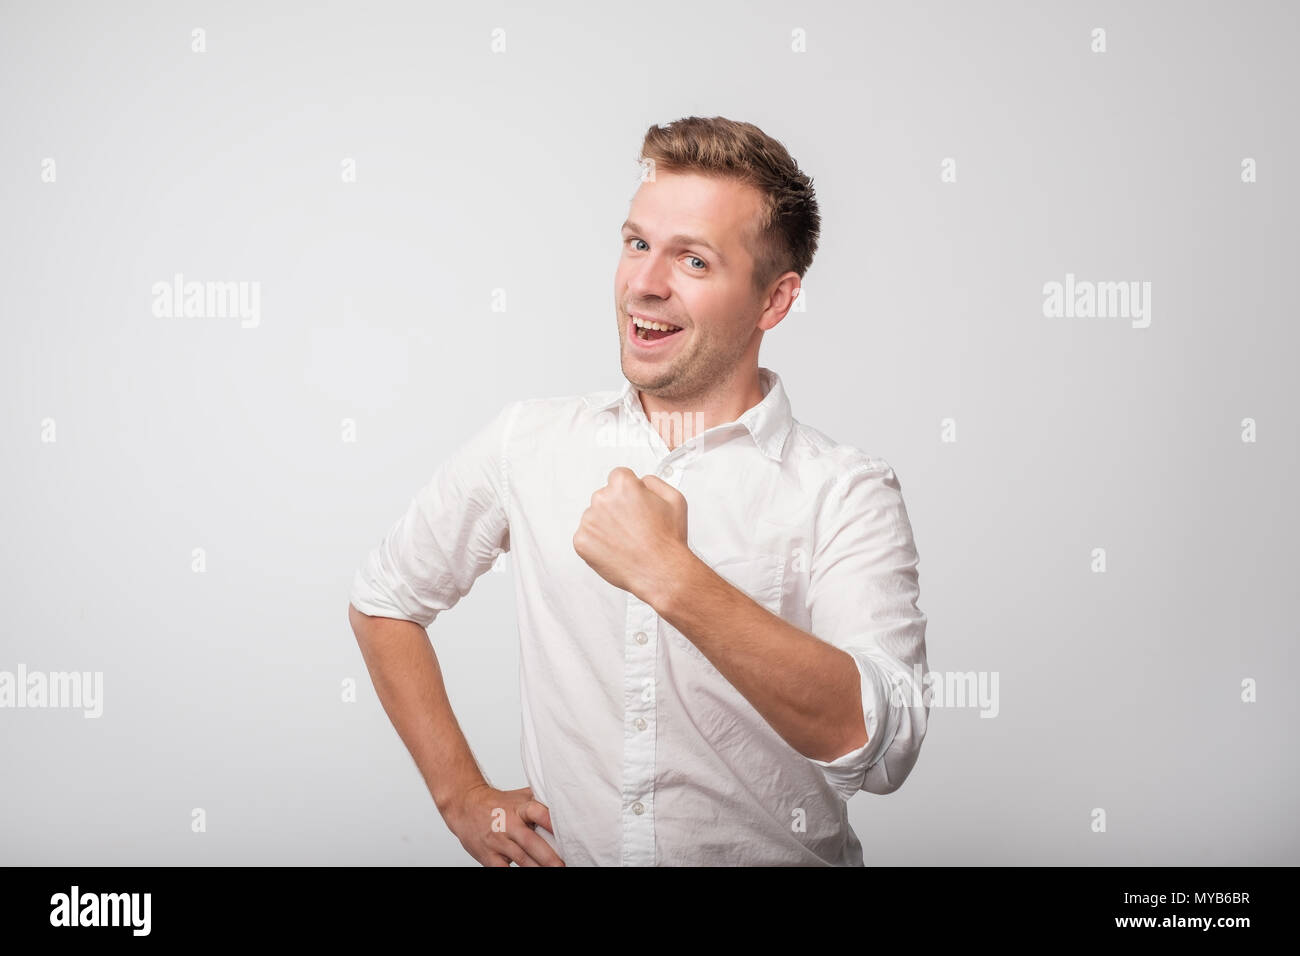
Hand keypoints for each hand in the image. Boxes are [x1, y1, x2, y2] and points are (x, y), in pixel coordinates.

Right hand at [443, 782, 564, 866]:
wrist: (465, 805)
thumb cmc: (497, 802)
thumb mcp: (519, 796)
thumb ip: (540, 799)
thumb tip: (565, 799)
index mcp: (519, 808)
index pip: (537, 812)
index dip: (550, 821)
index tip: (566, 830)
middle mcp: (509, 824)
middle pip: (530, 841)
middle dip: (547, 856)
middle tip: (562, 864)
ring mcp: (498, 841)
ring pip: (520, 858)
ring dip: (536, 868)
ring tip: (551, 871)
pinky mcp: (488, 856)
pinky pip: (502, 869)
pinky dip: (513, 873)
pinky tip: (527, 875)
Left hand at [573, 467, 689, 603]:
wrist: (660, 572)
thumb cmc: (668, 539)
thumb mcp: (675, 499)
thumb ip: (654, 482)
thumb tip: (641, 481)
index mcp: (622, 485)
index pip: (618, 477)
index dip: (629, 492)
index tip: (634, 504)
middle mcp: (602, 499)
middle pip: (605, 497)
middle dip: (616, 509)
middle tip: (633, 527)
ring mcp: (589, 521)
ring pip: (594, 518)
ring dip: (606, 526)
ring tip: (627, 541)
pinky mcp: (581, 541)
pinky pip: (586, 537)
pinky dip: (598, 544)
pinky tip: (616, 550)